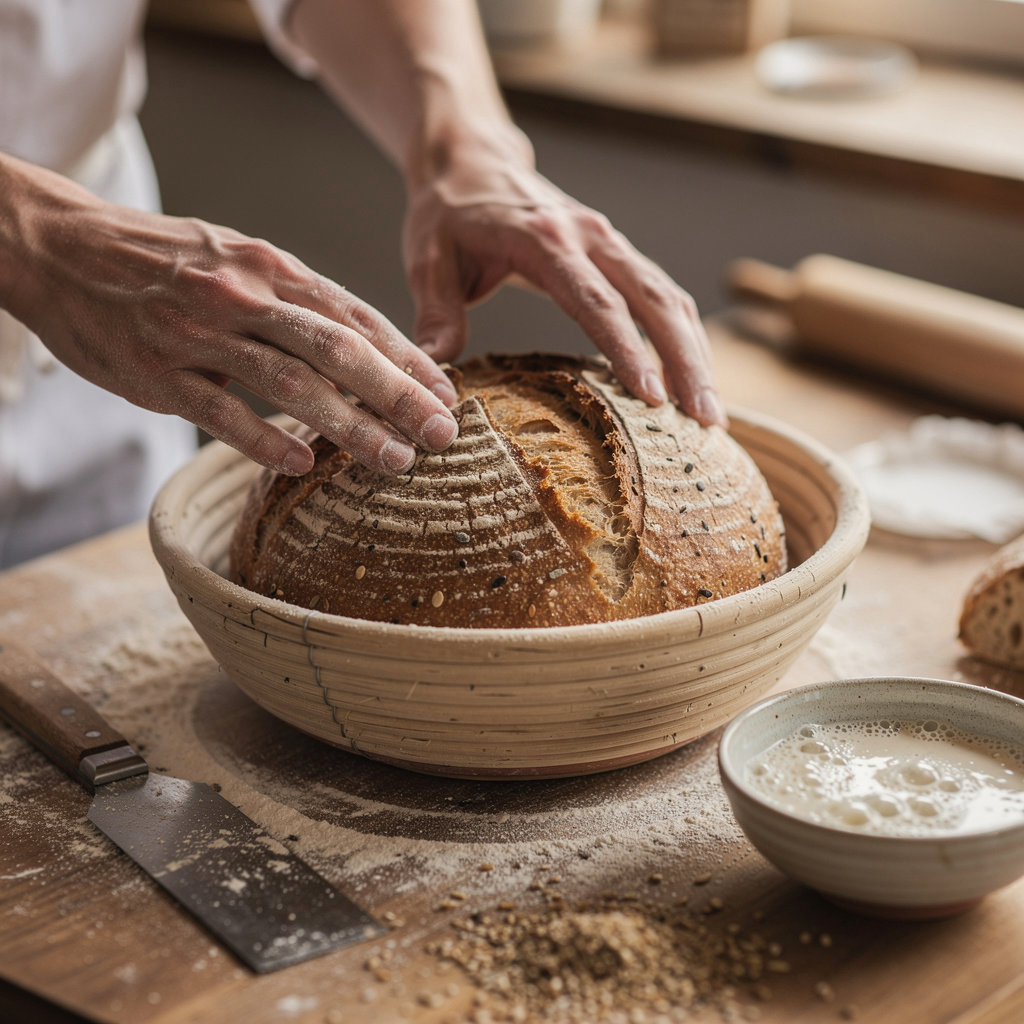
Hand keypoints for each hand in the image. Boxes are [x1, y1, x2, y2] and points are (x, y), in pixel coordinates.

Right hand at [2, 158, 458, 476]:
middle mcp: (245, 295)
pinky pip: (220, 411)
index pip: (357, 316)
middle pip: (339, 349)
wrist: (62, 246)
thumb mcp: (240, 259)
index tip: (446, 393)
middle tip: (442, 434)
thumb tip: (363, 347)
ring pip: (290, 382)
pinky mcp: (157, 372)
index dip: (408, 358)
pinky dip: (264, 438)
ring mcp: (200, 334)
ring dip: (349, 425)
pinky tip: (302, 464)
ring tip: (394, 460)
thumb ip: (298, 301)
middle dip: (398, 395)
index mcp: (272, 267)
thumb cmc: (165, 260)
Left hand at [401, 132, 726, 426]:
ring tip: (711, 414)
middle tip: (705, 419)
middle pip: (655, 299)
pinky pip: (663, 295)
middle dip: (686, 361)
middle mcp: (589, 236)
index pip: (597, 301)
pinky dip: (684, 338)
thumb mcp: (427, 259)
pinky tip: (693, 380)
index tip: (652, 396)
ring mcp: (610, 242)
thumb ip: (435, 312)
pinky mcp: (617, 254)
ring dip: (696, 354)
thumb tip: (438, 366)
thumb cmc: (448, 213)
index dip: (628, 349)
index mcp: (544, 239)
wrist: (472, 160)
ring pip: (671, 297)